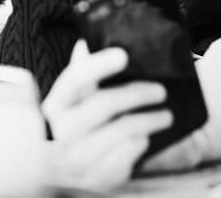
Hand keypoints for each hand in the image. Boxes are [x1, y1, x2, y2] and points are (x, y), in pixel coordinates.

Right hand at [42, 40, 171, 189]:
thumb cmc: (72, 127)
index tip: (123, 55)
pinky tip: (144, 137)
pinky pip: (129, 153)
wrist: (61, 174)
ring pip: (124, 130)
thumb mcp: (69, 101)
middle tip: (160, 91)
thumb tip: (85, 43)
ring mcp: (78, 157)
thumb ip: (79, 73)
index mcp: (55, 105)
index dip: (98, 65)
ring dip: (150, 120)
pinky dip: (141, 142)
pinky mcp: (97, 177)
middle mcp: (62, 131)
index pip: (75, 79)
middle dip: (139, 94)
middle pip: (106, 104)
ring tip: (165, 115)